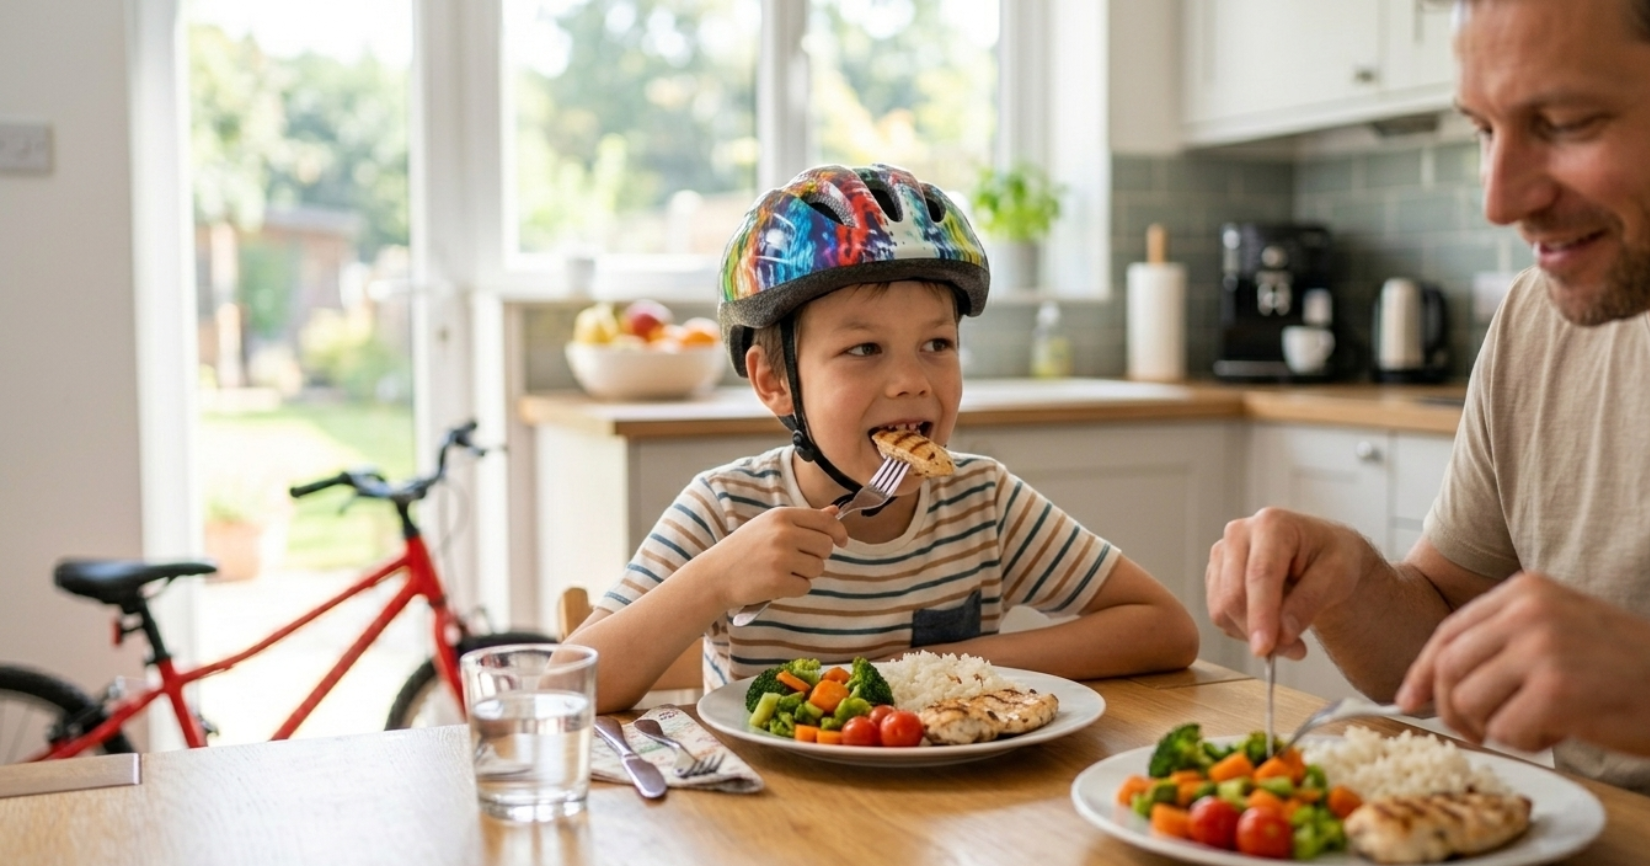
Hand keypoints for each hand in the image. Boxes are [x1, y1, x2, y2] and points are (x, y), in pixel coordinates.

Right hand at [695, 505, 846, 610]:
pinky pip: (805, 587)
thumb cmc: (744, 549)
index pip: (825, 521)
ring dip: (806, 574)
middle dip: (818, 556)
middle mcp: (783, 533)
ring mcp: (780, 557)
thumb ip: (804, 520)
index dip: (839, 532)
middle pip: (826, 546)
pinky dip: (795, 589)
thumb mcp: (770, 526)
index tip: (842, 541)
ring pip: (818, 568)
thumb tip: (835, 511)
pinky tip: (777, 584)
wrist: (715, 574)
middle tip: (799, 560)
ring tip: (783, 571)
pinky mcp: (778, 581)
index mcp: (782, 516)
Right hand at [1205, 507, 1382, 659]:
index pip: (1260, 575)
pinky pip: (1219, 613)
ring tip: (1288, 639)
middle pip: (1233, 593)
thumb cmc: (1332, 559)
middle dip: (1257, 630)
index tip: (1265, 649)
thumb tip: (1282, 635)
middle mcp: (1239, 533)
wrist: (1320, 554)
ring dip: (1251, 634)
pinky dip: (1243, 630)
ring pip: (1221, 607)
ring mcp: (1222, 553)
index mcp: (1272, 524)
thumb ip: (1309, 602)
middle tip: (1293, 651)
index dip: (1261, 614)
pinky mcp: (1215, 573)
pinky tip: (1269, 625)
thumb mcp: (1337, 577)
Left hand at [1398, 572, 1649, 755]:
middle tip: (1470, 732)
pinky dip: (1524, 742)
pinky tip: (1558, 732)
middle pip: (1449, 667)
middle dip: (1448, 708)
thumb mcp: (1559, 629)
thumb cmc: (1622, 665)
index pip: (1448, 631)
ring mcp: (1542, 646)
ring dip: (1491, 728)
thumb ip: (1502, 640)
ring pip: (1470, 701)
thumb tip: (1433, 679)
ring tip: (1531, 727)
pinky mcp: (1558, 688)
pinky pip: (1505, 730)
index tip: (1407, 700)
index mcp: (1525, 590)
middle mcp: (1528, 610)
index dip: (1422, 671)